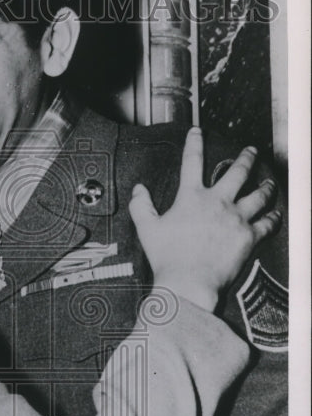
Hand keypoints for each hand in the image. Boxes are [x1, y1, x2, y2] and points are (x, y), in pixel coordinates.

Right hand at [129, 127, 280, 310]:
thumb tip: (139, 190)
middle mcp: (218, 203)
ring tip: (268, 181)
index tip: (197, 131)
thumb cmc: (167, 258)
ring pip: (258, 195)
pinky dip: (273, 217)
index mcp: (191, 198)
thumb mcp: (147, 229)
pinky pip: (267, 223)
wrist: (189, 283)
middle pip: (237, 172)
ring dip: (265, 186)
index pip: (192, 162)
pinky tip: (276, 214)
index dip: (194, 143)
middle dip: (246, 158)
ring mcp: (236, 219)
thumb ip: (141, 206)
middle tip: (250, 151)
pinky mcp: (249, 237)